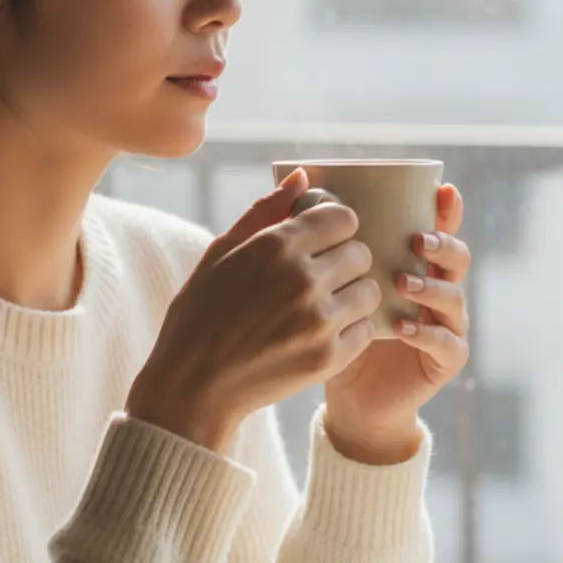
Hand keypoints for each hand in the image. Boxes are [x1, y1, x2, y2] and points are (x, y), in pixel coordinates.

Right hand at [126, 169, 381, 451]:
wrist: (193, 387)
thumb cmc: (201, 314)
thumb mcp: (220, 253)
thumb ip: (265, 211)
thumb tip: (302, 176)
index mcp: (275, 246)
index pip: (342, 217)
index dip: (334, 227)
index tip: (321, 241)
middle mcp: (302, 279)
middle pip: (360, 252)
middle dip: (344, 260)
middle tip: (320, 277)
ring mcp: (318, 321)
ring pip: (370, 290)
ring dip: (352, 294)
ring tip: (324, 306)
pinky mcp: (329, 358)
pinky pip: (366, 329)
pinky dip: (351, 329)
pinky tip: (322, 332)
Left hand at [323, 184, 470, 463]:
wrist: (347, 395)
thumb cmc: (334, 330)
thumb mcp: (325, 283)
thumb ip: (318, 236)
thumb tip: (297, 179)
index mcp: (414, 264)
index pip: (438, 229)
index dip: (447, 210)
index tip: (441, 191)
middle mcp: (436, 289)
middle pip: (457, 257)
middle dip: (442, 244)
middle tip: (415, 240)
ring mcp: (445, 325)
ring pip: (455, 297)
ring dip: (432, 286)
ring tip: (403, 282)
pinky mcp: (444, 360)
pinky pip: (448, 342)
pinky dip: (427, 332)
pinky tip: (403, 327)